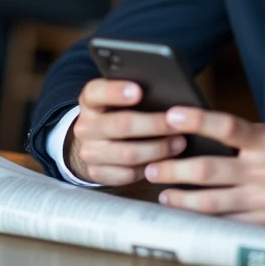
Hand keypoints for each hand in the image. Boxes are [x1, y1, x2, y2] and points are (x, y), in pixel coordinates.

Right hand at [65, 79, 187, 185]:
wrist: (94, 141)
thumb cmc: (117, 112)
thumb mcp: (118, 97)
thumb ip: (135, 92)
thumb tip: (167, 93)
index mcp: (90, 101)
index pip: (97, 92)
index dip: (116, 91)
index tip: (139, 91)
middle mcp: (85, 126)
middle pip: (121, 125)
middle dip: (154, 125)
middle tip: (178, 123)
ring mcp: (89, 152)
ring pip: (128, 154)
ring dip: (158, 149)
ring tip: (179, 142)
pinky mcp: (97, 173)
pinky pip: (127, 174)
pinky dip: (150, 168)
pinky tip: (165, 161)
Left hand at [142, 107, 264, 229]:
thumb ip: (243, 138)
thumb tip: (199, 135)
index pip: (226, 126)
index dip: (197, 120)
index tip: (171, 115)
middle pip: (207, 169)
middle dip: (172, 169)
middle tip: (152, 167)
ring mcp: (264, 200)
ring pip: (210, 202)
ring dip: (180, 198)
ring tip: (163, 193)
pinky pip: (225, 223)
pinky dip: (202, 219)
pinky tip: (187, 214)